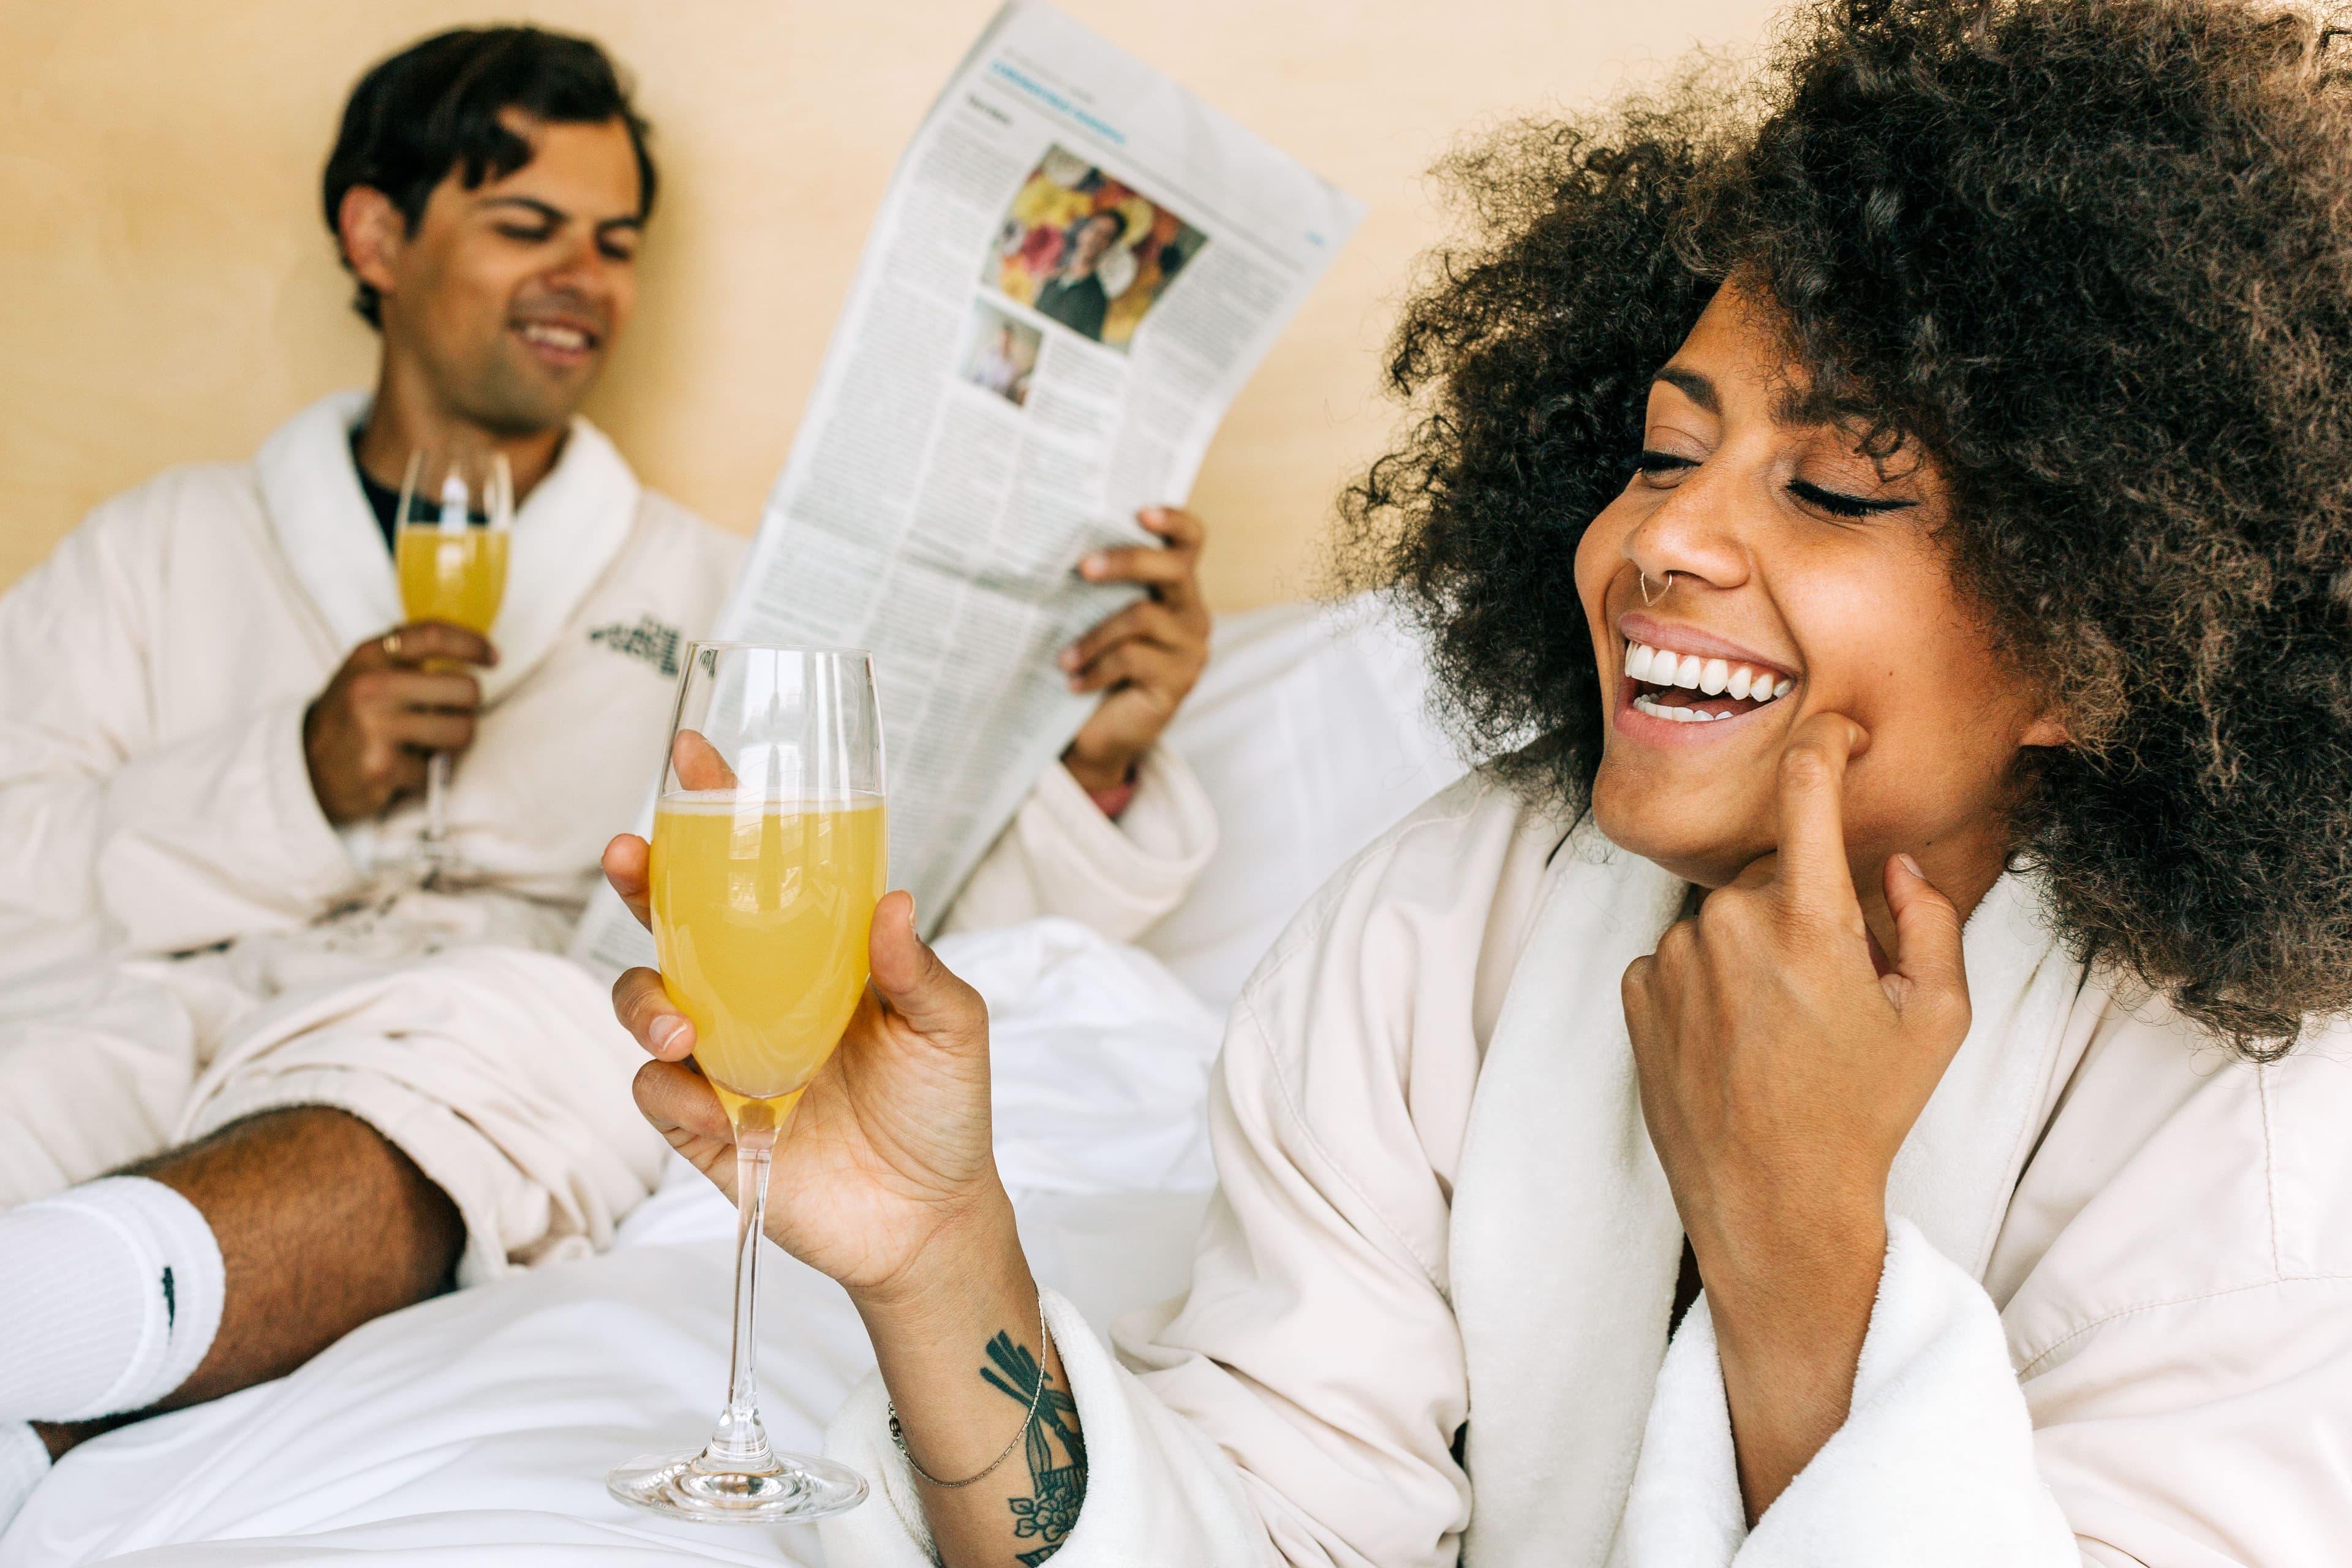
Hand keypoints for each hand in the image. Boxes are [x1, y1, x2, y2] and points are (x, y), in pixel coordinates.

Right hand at [302, 623, 496, 824]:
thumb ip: (407, 660)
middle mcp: (371, 686)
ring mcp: (376, 727)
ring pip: (461, 731)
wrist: (304, 767)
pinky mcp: (383, 767)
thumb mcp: (366, 674)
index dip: (472, 643)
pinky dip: (427, 772)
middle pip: (465, 689)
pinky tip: (402, 767)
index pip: (432, 635)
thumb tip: (473, 653)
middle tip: (453, 714)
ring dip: (455, 741)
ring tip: (429, 742)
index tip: (494, 657)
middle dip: (468, 707)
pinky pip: (436, 769)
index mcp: (369, 656)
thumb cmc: (349, 717)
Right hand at [601, 833, 1013, 1309]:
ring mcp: (722, 1060)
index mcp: (809, 959)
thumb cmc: (943, 1110)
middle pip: (673, 923)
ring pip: (646, 1001)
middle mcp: (754, 999)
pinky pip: (656, 1093)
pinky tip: (707, 1102)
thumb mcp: (951, 1028)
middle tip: (628, 857)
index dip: (717, 818)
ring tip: (681, 1024)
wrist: (928, 1222)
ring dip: (645, 998)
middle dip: (639, 883)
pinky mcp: (705, 1128)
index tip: (695, 760)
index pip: (752, 875)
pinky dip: (668, 1090)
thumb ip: (919, 970)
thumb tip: (893, 901)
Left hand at [1059, 507, 1209, 793]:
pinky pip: (1133, 659)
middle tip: (1082, 568)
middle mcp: (1192, 613)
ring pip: (1143, 617)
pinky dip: (1096, 668)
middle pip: (1172, 569)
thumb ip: (1098, 589)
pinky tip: (1073, 682)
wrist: (1099, 733)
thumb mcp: (1096, 619)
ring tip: (1063, 656)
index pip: (1190, 542)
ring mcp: (1190, 648)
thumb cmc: (1095, 666)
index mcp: (1175, 589)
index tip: (1141, 513)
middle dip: (1126, 562)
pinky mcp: (1180, 681)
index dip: (1174, 521)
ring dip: (1095, 636)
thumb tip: (1061, 550)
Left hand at [1620, 711, 1971, 1515]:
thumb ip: (1931, 924)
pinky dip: (1705, 982)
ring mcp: (1674, 960)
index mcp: (1811, 924)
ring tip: (1777, 1031)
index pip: (1806, 791)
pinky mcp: (1636, 993)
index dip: (1822, 745)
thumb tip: (1896, 866)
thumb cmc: (1864, 1114)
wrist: (1773, 1202)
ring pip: (1722, 919)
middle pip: (1770, 874)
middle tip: (1827, 990)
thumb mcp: (1936, 1023)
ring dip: (1750, 951)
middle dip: (1801, 909)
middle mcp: (1730, 928)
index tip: (1833, 731)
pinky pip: (1678, 958)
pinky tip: (1731, 1040)